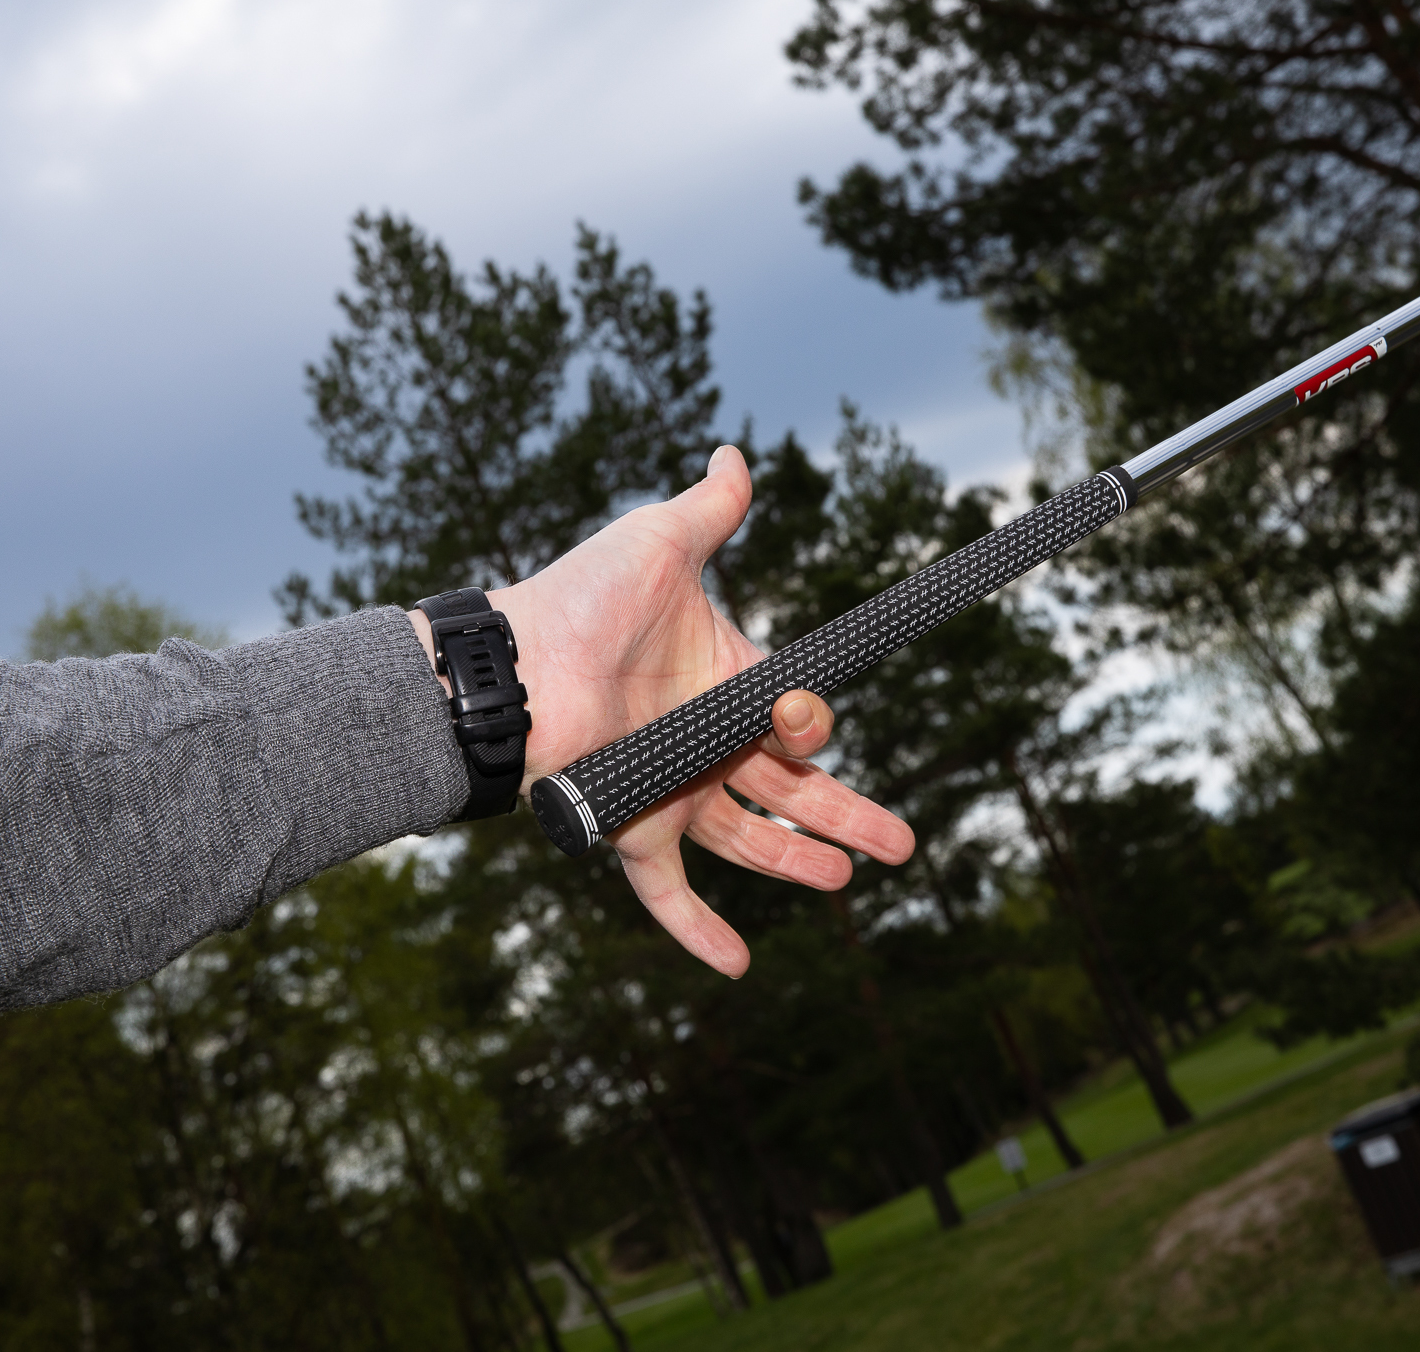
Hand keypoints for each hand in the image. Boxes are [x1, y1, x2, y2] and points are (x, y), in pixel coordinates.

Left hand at [418, 445, 913, 976]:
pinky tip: (738, 966)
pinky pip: (670, 894)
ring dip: (797, 863)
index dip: (811, 726)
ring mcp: (671, 790)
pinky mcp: (634, 828)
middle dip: (849, 816)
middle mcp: (704, 743)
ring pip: (750, 842)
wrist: (517, 664)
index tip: (801, 718)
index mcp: (723, 682)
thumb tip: (733, 454)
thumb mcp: (661, 545)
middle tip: (903, 845)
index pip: (794, 718)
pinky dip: (700, 933)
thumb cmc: (584, 599)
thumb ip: (710, 510)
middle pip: (792, 792)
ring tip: (846, 879)